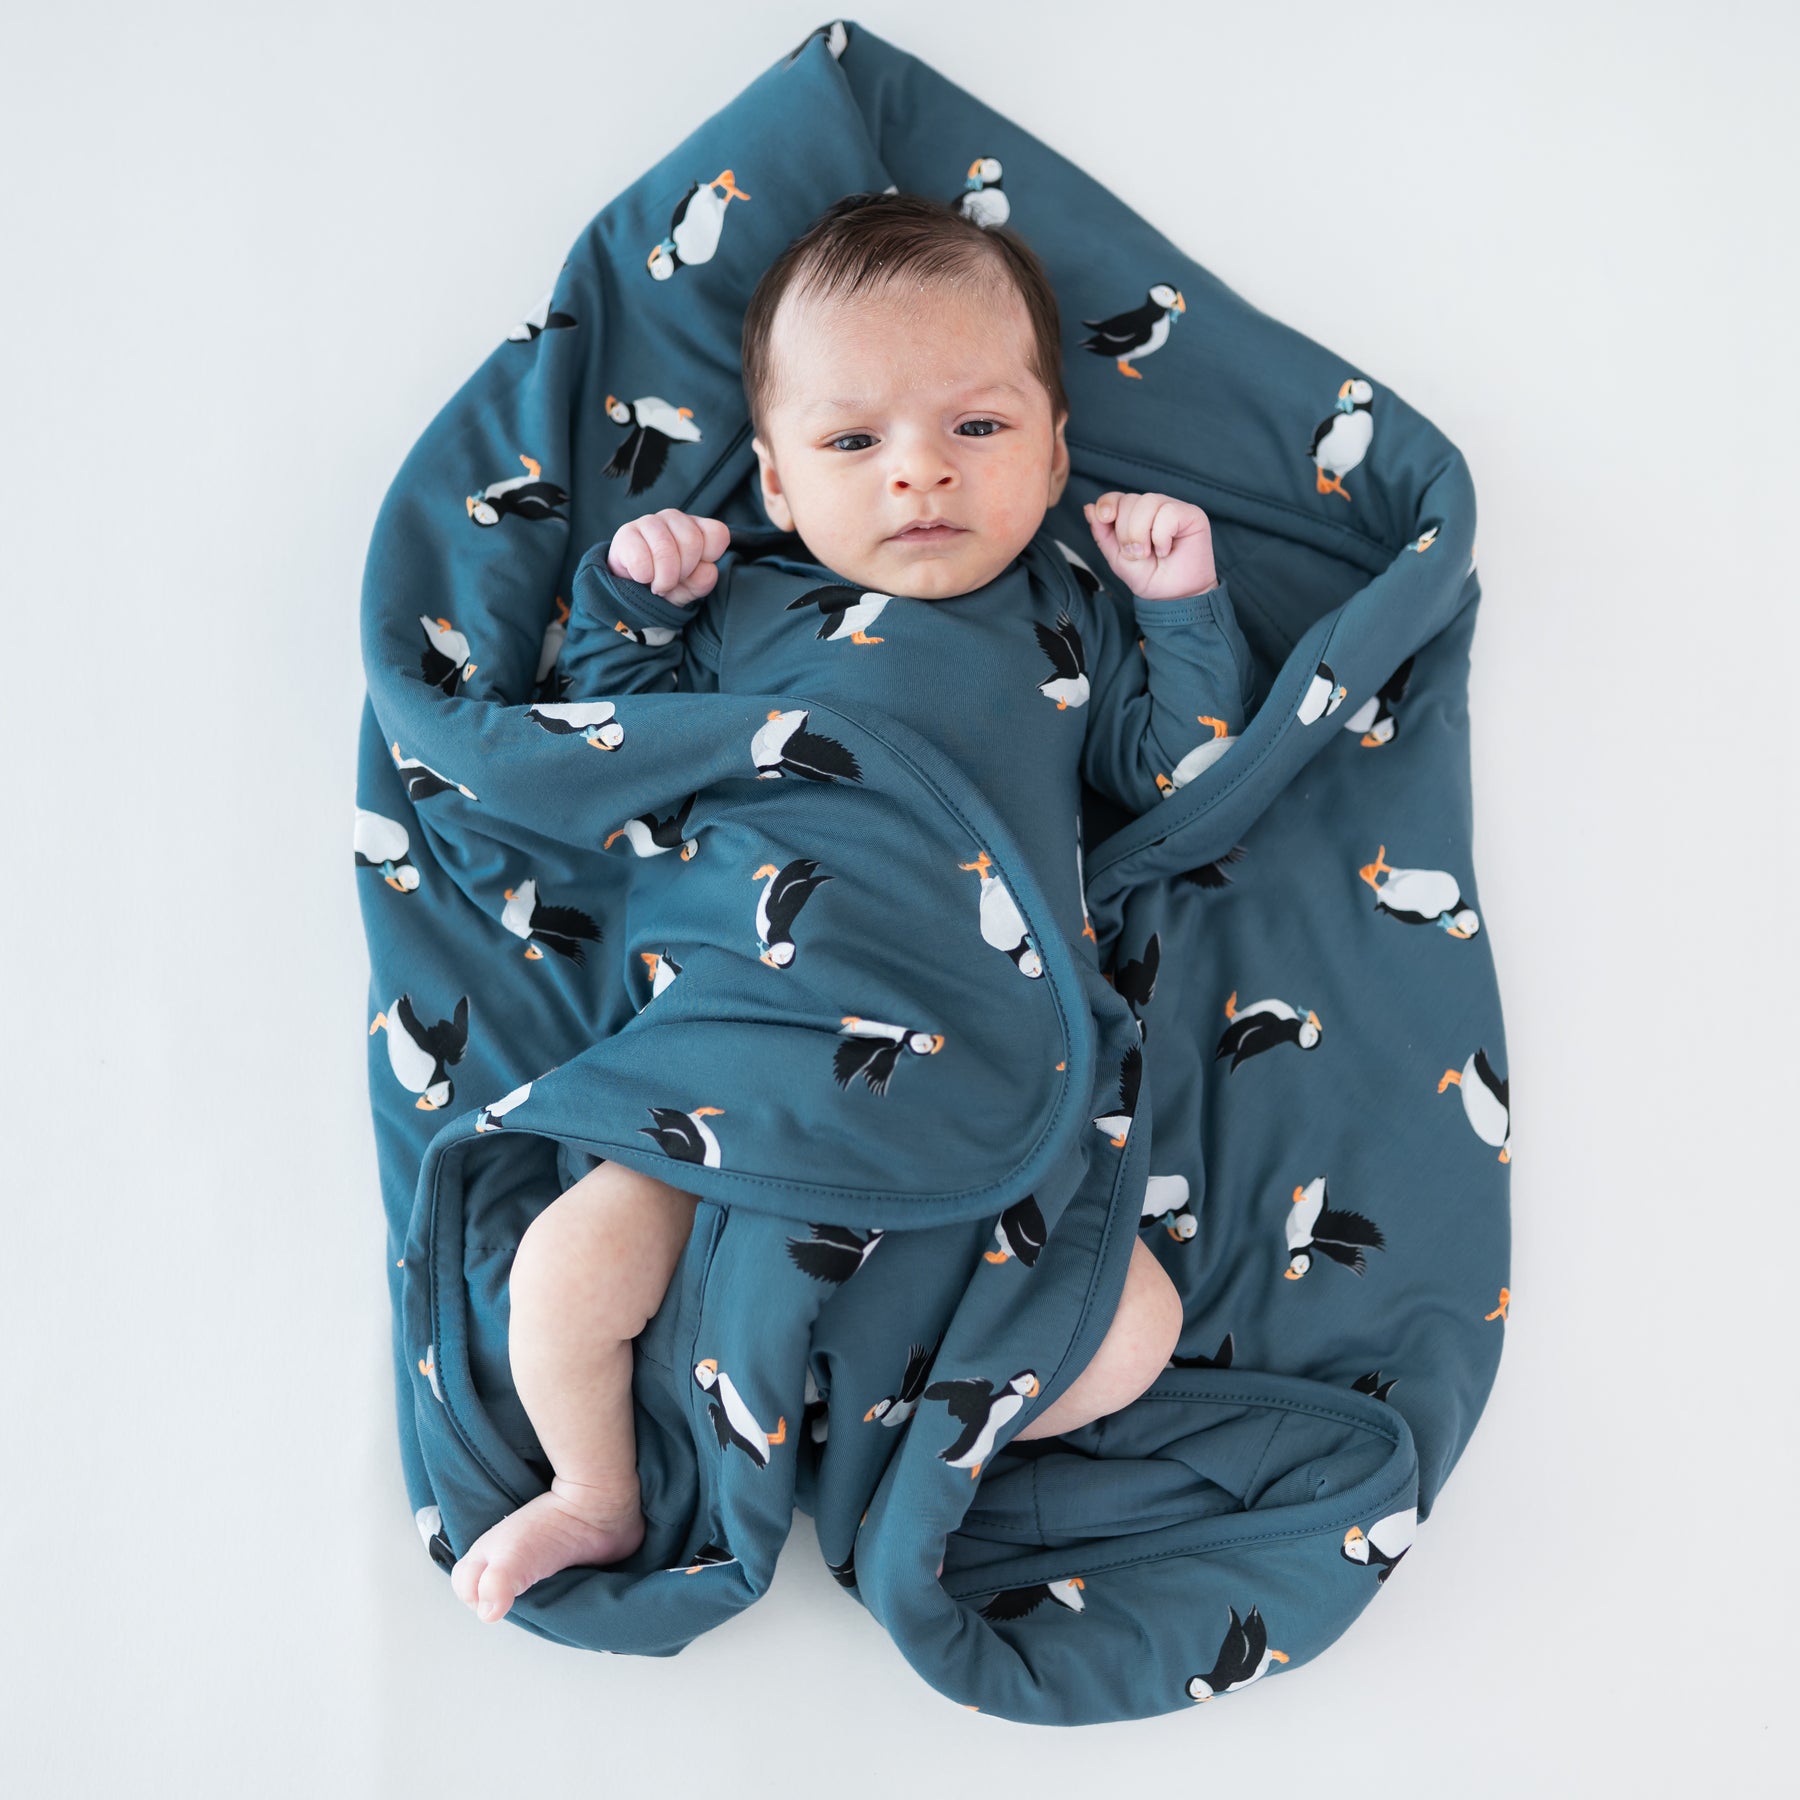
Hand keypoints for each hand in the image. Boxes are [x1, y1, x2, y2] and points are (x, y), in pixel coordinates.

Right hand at [606, 509, 731, 605]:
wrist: (631, 592)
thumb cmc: (666, 584)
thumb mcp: (690, 588)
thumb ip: (703, 581)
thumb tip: (707, 569)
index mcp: (696, 528)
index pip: (718, 533)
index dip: (710, 557)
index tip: (695, 571)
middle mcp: (674, 519)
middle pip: (692, 542)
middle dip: (684, 572)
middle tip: (673, 581)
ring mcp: (649, 522)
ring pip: (666, 548)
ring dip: (664, 578)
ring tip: (657, 584)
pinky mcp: (626, 533)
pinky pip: (641, 558)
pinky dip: (644, 576)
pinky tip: (641, 577)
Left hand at [1083, 491, 1217, 600]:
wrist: (1173, 596)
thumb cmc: (1149, 577)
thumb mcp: (1117, 557)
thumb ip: (1102, 533)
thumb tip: (1088, 507)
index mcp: (1134, 514)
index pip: (1116, 497)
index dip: (1107, 504)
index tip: (1105, 519)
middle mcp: (1153, 507)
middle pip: (1129, 500)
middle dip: (1125, 531)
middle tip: (1135, 554)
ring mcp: (1173, 508)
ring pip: (1148, 502)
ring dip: (1141, 533)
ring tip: (1149, 553)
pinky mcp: (1192, 514)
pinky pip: (1168, 513)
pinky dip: (1161, 536)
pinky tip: (1166, 550)